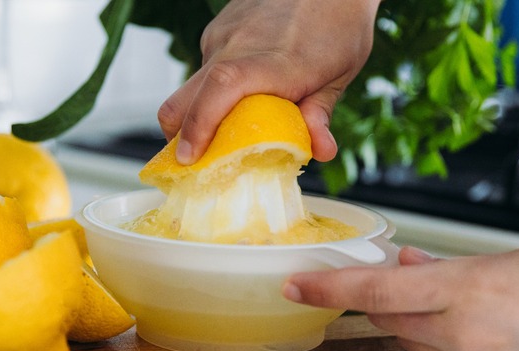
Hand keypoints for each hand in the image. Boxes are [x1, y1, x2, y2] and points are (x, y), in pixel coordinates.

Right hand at [158, 0, 380, 164]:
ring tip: (222, 127)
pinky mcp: (218, 29)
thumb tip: (321, 152)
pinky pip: (205, 67)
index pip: (220, 91)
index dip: (198, 127)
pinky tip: (239, 90)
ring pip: (191, 85)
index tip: (189, 158)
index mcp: (270, 62)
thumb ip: (320, 114)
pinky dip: (211, 88)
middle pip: (183, 97)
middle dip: (179, 135)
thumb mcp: (339, 74)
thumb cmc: (338, 22)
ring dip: (197, 113)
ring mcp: (223, 36)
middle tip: (192, 160)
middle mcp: (237, 46)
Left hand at [283, 246, 518, 350]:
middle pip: (389, 317)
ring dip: (412, 320)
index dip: (329, 288)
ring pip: (413, 340)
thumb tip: (402, 261)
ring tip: (441, 301)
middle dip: (379, 300)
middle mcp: (465, 333)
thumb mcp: (507, 262)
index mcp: (467, 290)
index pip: (376, 290)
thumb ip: (444, 266)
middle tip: (379, 282)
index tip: (297, 286)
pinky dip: (438, 341)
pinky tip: (460, 326)